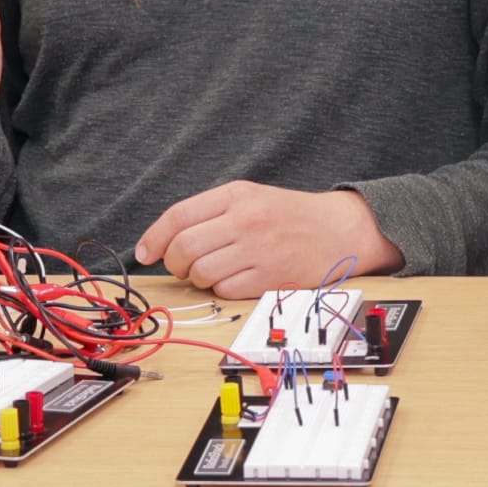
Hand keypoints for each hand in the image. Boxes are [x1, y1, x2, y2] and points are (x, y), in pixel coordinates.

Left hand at [132, 182, 403, 298]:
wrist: (342, 230)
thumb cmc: (290, 216)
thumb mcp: (251, 198)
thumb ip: (210, 213)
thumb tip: (164, 242)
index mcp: (237, 195)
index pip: (179, 216)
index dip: (154, 238)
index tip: (144, 253)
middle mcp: (246, 220)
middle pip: (184, 248)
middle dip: (174, 263)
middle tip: (183, 266)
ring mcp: (258, 251)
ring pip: (201, 273)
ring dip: (199, 278)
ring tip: (214, 271)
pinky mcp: (271, 278)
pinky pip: (225, 291)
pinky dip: (222, 290)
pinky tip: (236, 280)